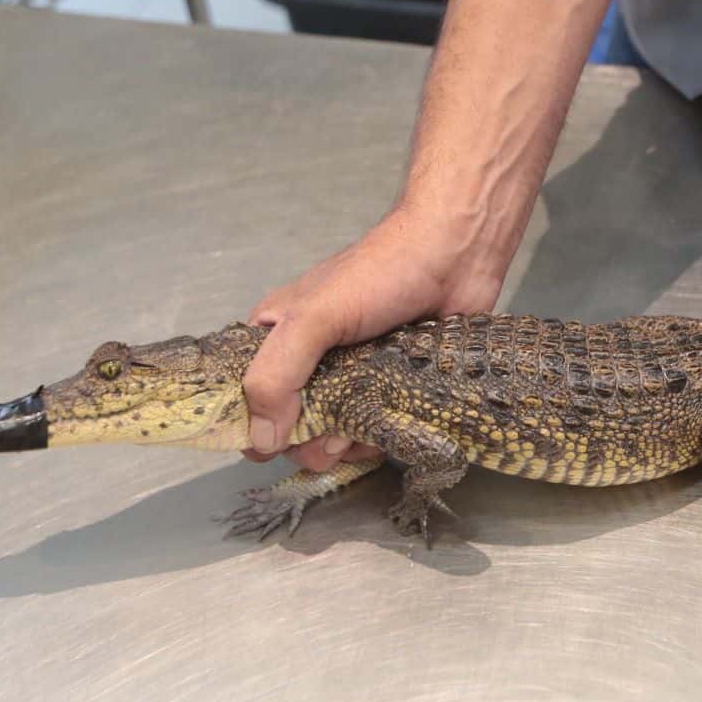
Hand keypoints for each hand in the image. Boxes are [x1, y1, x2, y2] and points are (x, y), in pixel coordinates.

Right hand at [241, 208, 503, 470]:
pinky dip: (377, 439)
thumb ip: (278, 374)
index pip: (245, 396)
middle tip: (332, 438)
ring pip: (333, 435)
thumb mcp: (315, 317)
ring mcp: (353, 376)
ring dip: (345, 446)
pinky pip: (373, 430)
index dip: (254, 426)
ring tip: (364, 434)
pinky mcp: (391, 388)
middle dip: (308, 442)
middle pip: (290, 425)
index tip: (277, 442)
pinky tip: (389, 430)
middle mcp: (310, 361)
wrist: (456, 254)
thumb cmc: (381, 275)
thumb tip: (261, 441)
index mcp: (276, 337)